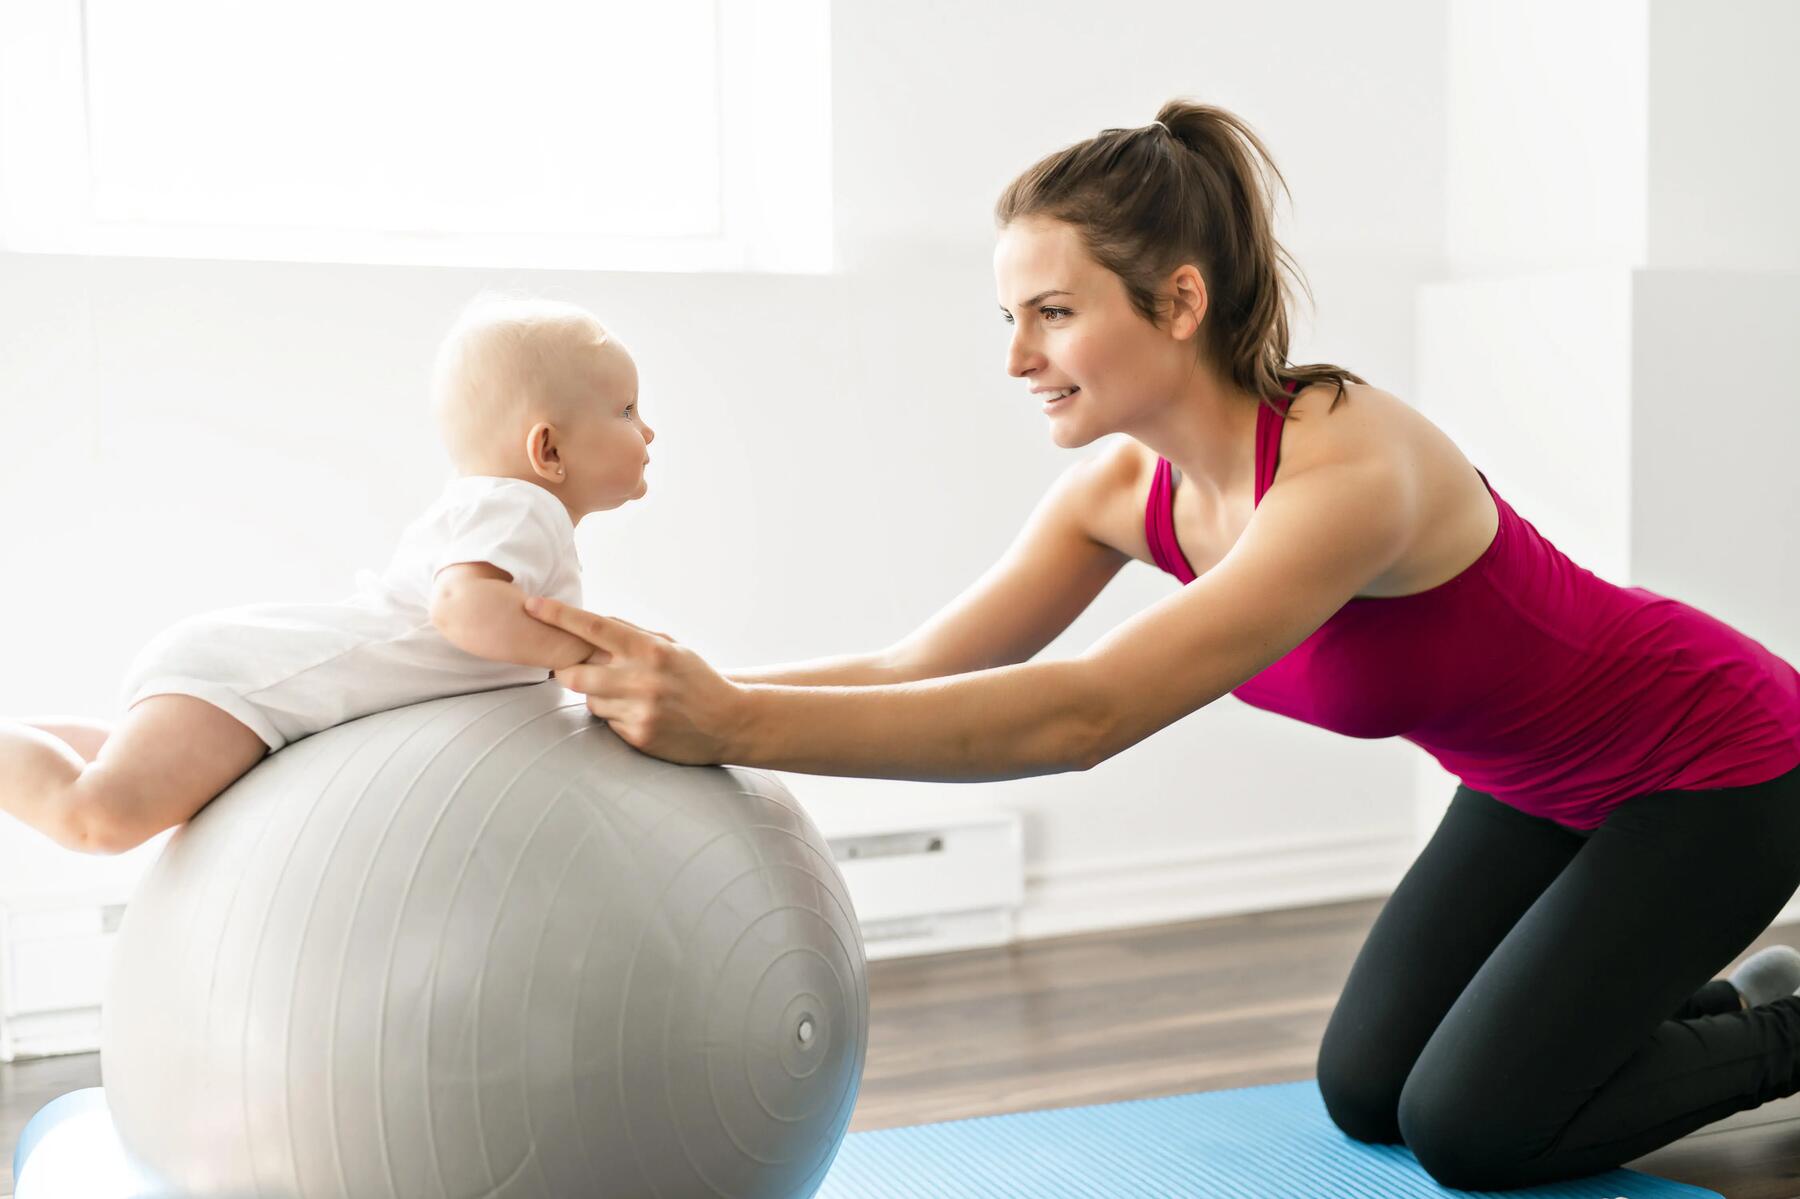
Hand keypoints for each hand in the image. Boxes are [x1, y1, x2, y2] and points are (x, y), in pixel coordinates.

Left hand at [523, 596, 746, 764]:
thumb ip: (631, 635)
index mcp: (650, 650)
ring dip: (599, 696)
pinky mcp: (638, 737)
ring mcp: (639, 711)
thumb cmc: (695, 678)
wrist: (730, 722)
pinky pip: (607, 723)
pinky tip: (642, 715)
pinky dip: (616, 717)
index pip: (594, 628)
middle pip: (574, 674)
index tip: (532, 605)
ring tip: (630, 696)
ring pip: (590, 700)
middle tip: (574, 668)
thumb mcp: (670, 647)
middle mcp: (642, 680)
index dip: (559, 616)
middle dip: (566, 671)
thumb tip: (588, 623)